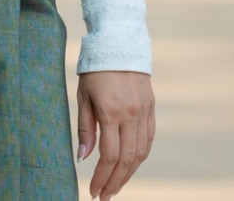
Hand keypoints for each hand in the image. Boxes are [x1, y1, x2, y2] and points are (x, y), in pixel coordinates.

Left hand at [78, 70, 153, 198]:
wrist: (120, 46)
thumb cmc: (94, 71)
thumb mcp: (82, 96)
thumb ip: (84, 128)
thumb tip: (82, 158)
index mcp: (110, 112)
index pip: (109, 155)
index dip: (102, 177)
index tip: (94, 190)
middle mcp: (131, 116)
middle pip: (127, 159)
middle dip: (115, 181)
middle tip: (104, 196)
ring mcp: (144, 114)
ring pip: (140, 153)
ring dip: (128, 173)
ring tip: (115, 186)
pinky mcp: (151, 111)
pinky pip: (148, 141)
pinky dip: (139, 157)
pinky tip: (129, 166)